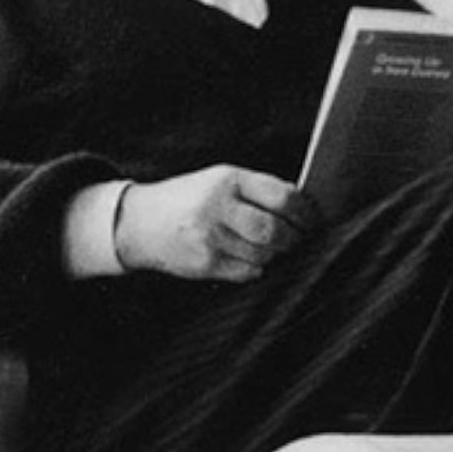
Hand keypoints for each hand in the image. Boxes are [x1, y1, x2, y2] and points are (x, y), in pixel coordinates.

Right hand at [113, 166, 317, 281]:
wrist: (140, 222)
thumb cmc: (187, 200)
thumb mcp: (218, 181)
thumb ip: (256, 190)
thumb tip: (303, 208)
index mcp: (228, 180)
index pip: (284, 198)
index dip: (306, 213)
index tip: (312, 220)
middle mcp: (218, 207)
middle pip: (276, 231)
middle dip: (294, 238)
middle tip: (297, 239)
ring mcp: (210, 237)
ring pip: (265, 254)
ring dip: (274, 254)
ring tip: (268, 247)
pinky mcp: (205, 263)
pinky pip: (249, 271)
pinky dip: (255, 267)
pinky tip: (245, 257)